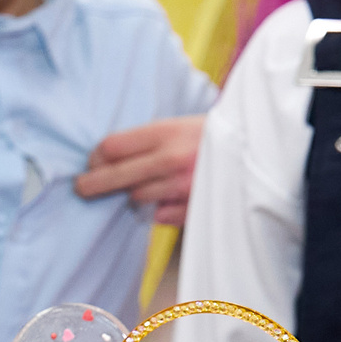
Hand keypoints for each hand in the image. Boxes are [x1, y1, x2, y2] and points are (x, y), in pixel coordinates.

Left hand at [75, 115, 206, 225]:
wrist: (259, 149)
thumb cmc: (214, 137)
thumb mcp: (181, 126)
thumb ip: (149, 141)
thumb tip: (108, 157)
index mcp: (166, 132)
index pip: (112, 147)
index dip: (96, 157)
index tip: (92, 162)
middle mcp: (171, 159)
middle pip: (115, 176)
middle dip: (92, 184)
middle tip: (81, 188)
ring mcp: (182, 187)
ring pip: (136, 198)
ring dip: (134, 195)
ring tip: (141, 187)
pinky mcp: (193, 209)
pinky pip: (159, 216)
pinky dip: (158, 210)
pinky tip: (166, 200)